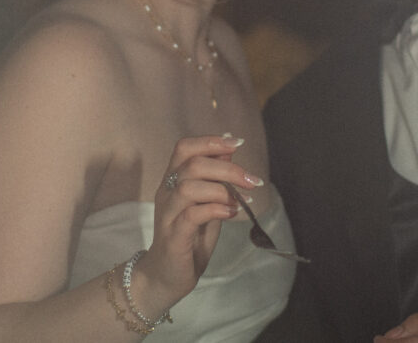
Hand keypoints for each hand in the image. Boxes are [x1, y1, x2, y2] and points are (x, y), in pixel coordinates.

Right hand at [135, 135, 260, 304]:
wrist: (166, 277)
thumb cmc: (189, 239)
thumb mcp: (206, 204)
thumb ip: (215, 181)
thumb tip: (229, 152)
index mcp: (173, 181)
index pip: (184, 148)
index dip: (210, 141)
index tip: (237, 143)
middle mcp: (166, 193)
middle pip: (192, 164)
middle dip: (227, 168)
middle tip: (251, 181)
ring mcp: (168, 214)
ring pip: (189, 187)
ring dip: (222, 190)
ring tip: (242, 201)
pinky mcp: (173, 236)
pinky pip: (191, 214)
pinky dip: (215, 210)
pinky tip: (231, 214)